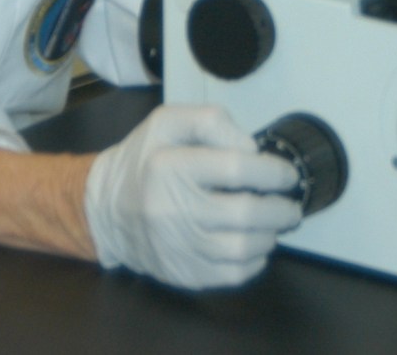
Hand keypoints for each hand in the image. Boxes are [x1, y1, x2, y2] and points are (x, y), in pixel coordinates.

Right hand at [83, 104, 301, 288]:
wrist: (105, 209)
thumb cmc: (144, 160)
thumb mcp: (168, 122)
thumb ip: (211, 122)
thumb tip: (251, 149)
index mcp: (170, 165)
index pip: (237, 168)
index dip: (273, 171)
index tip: (287, 175)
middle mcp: (173, 209)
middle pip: (246, 213)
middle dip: (281, 209)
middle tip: (291, 205)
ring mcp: (177, 246)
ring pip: (243, 248)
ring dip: (270, 235)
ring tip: (273, 223)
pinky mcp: (182, 273)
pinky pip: (232, 275)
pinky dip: (255, 261)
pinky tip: (254, 245)